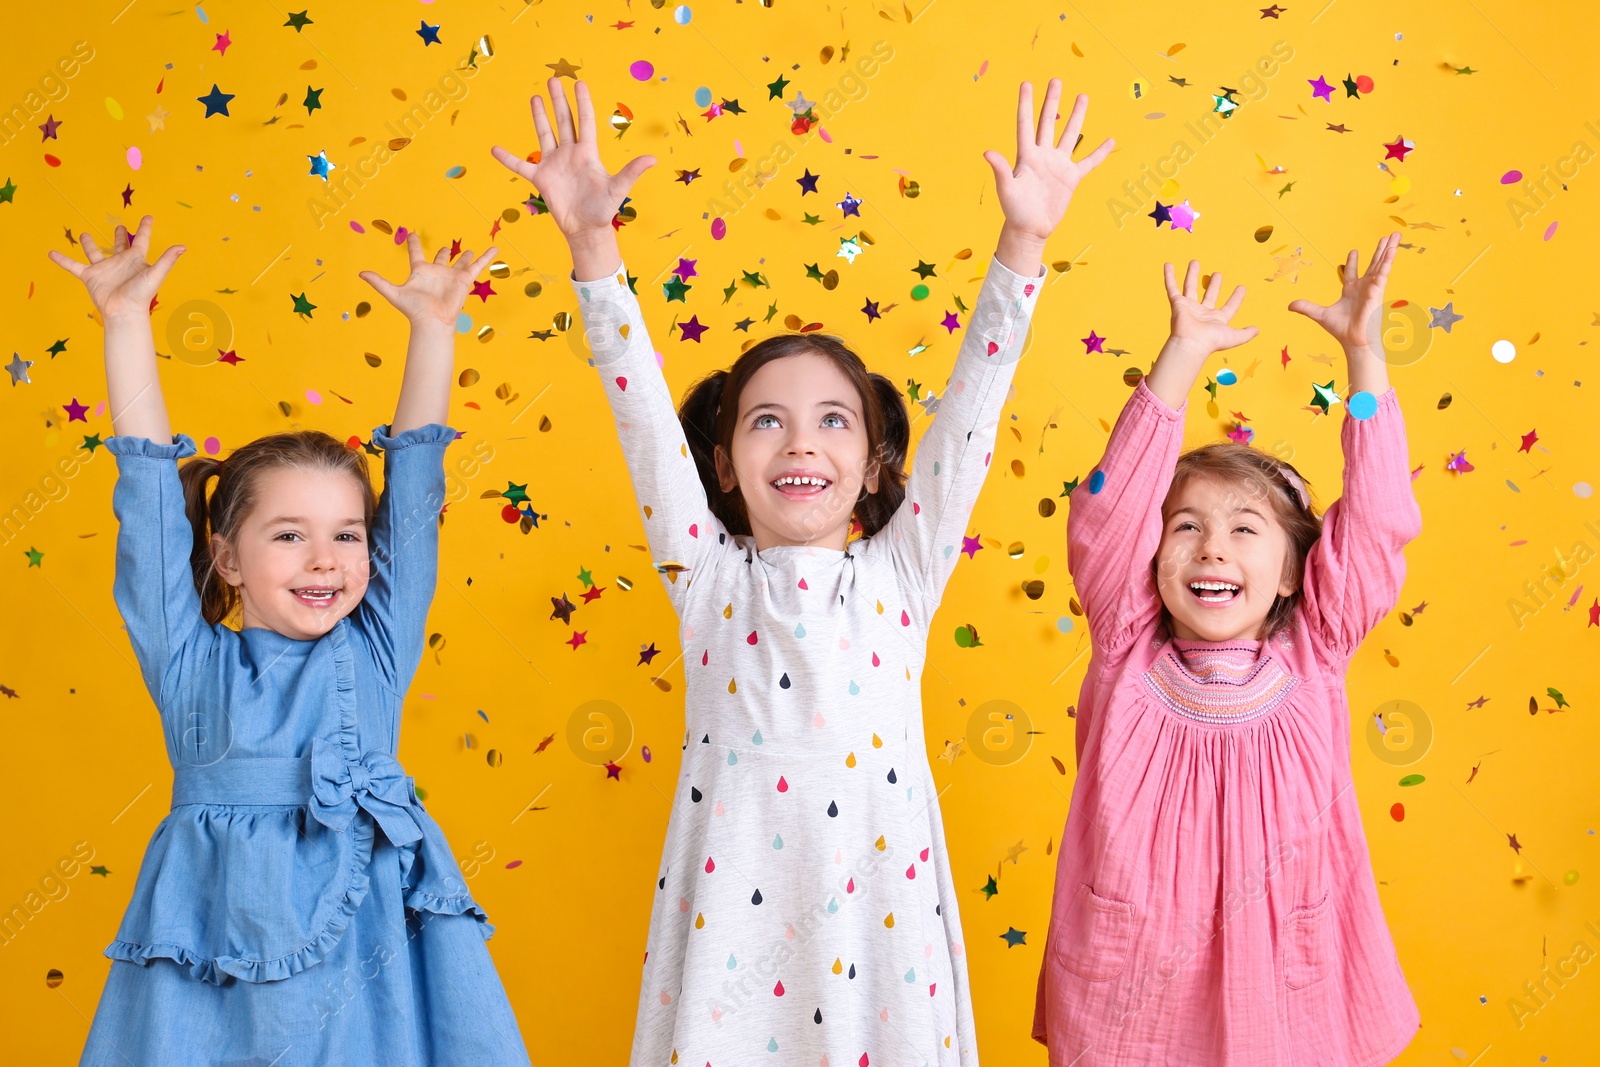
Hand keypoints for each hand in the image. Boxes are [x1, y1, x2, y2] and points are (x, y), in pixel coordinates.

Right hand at [47, 215, 183, 319]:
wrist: (124, 312)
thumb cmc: (141, 294)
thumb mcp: (155, 274)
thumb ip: (167, 260)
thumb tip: (183, 246)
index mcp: (136, 259)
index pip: (142, 239)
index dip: (145, 228)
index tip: (148, 217)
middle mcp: (120, 262)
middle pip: (120, 245)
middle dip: (120, 236)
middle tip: (120, 226)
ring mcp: (104, 269)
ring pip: (94, 253)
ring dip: (89, 244)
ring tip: (84, 234)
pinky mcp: (90, 276)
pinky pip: (73, 266)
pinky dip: (62, 260)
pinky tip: (51, 253)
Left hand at [359, 234, 497, 326]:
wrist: (432, 321)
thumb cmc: (414, 309)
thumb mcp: (394, 293)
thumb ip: (379, 282)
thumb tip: (361, 274)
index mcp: (420, 272)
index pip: (416, 254)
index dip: (413, 244)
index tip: (411, 234)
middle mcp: (436, 272)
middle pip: (440, 259)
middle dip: (443, 253)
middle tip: (445, 248)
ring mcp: (451, 276)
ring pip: (460, 262)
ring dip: (464, 256)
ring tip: (468, 250)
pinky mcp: (464, 280)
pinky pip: (477, 266)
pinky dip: (486, 258)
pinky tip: (495, 249)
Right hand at [490, 78, 655, 240]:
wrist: (586, 229)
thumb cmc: (603, 210)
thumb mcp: (618, 189)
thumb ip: (631, 172)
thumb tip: (653, 159)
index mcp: (587, 153)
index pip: (585, 122)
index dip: (582, 103)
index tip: (579, 83)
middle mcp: (570, 154)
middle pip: (564, 121)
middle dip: (559, 101)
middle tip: (553, 79)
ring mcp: (554, 164)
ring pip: (545, 134)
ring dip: (539, 117)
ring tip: (535, 96)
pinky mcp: (541, 179)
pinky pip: (521, 165)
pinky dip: (508, 158)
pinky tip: (494, 149)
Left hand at [983, 81, 1112, 243]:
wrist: (1030, 229)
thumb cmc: (1014, 211)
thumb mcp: (1006, 189)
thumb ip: (1000, 170)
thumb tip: (987, 152)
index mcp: (1026, 155)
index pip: (1026, 124)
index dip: (1026, 104)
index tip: (1027, 83)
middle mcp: (1043, 156)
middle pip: (1048, 122)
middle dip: (1052, 101)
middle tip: (1056, 80)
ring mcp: (1058, 165)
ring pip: (1070, 135)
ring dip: (1076, 116)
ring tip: (1083, 96)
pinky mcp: (1071, 179)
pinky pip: (1088, 162)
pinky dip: (1099, 153)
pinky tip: (1110, 141)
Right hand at [1164, 260, 1257, 354]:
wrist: (1191, 343)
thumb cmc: (1211, 341)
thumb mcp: (1234, 337)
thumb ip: (1246, 334)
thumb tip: (1257, 330)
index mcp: (1217, 319)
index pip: (1230, 306)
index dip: (1236, 298)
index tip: (1242, 287)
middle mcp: (1203, 313)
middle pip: (1209, 295)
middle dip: (1214, 284)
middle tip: (1218, 274)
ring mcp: (1189, 307)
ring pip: (1190, 287)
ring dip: (1192, 274)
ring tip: (1195, 262)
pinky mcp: (1177, 304)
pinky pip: (1172, 287)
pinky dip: (1169, 276)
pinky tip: (1168, 265)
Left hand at [1288, 232, 1400, 351]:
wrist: (1354, 340)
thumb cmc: (1341, 330)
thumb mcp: (1320, 315)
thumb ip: (1306, 307)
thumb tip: (1289, 305)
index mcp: (1350, 291)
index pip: (1351, 273)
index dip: (1352, 262)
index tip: (1353, 251)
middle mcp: (1363, 287)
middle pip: (1373, 264)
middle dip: (1379, 250)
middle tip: (1387, 236)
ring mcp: (1372, 287)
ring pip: (1381, 264)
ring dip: (1388, 249)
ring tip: (1395, 234)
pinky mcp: (1377, 291)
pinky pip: (1383, 272)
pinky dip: (1387, 261)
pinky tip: (1392, 249)